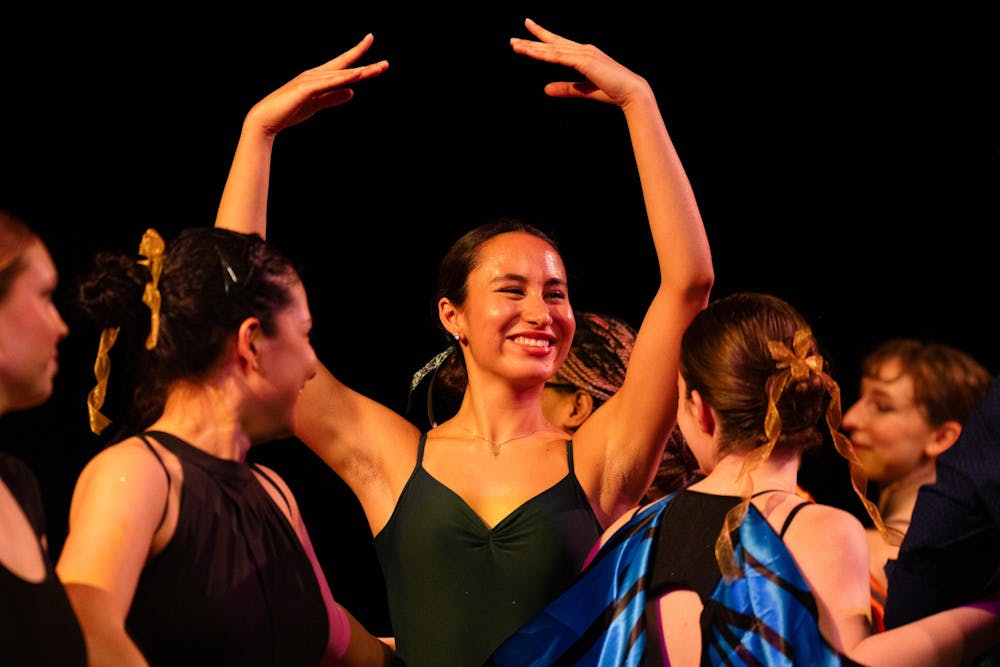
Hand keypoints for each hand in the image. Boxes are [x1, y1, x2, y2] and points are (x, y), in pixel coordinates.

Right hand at [244, 33, 388, 136]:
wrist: (265, 120)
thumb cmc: (288, 111)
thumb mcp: (317, 105)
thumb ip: (333, 97)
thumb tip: (352, 92)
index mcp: (319, 78)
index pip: (343, 66)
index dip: (358, 57)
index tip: (375, 53)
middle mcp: (315, 75)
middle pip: (345, 68)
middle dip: (366, 66)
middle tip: (386, 64)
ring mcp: (309, 81)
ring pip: (339, 74)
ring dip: (359, 71)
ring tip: (378, 69)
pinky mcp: (305, 90)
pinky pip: (327, 83)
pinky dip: (343, 78)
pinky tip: (357, 74)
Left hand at [509, 18, 648, 107]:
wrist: (631, 92)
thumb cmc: (612, 91)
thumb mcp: (583, 90)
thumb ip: (565, 88)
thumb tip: (545, 89)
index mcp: (584, 54)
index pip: (558, 43)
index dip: (541, 36)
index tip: (528, 28)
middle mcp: (583, 50)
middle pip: (552, 44)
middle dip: (531, 41)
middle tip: (512, 40)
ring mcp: (584, 54)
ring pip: (552, 50)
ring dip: (533, 47)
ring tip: (515, 46)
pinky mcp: (585, 62)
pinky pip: (559, 57)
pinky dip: (544, 54)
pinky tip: (531, 53)